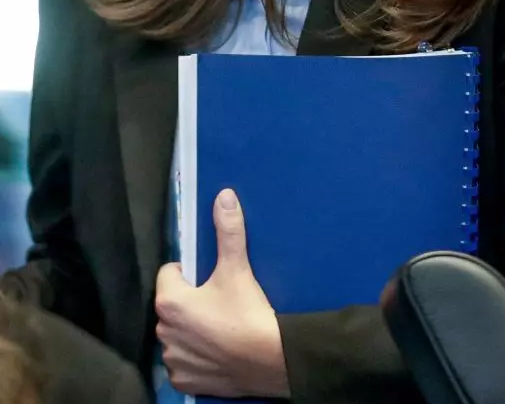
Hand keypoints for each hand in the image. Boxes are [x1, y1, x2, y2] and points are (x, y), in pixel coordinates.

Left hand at [155, 189, 289, 398]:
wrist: (270, 360)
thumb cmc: (248, 313)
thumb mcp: (238, 269)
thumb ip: (228, 231)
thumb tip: (223, 196)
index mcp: (170, 300)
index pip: (170, 273)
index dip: (191, 273)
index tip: (213, 280)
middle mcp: (162, 331)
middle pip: (173, 305)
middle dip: (191, 303)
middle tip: (222, 304)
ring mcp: (172, 358)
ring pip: (178, 334)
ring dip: (192, 331)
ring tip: (222, 329)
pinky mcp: (184, 380)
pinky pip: (184, 363)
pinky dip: (198, 358)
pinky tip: (218, 352)